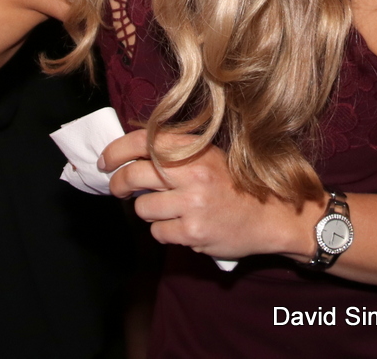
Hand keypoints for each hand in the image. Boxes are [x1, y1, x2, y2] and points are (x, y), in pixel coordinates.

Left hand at [102, 129, 322, 261]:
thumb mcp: (209, 155)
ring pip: (142, 208)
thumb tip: (131, 150)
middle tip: (117, 188)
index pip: (141, 142)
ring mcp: (192, 204)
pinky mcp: (194, 232)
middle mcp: (192, 174)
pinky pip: (158, 232)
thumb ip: (175, 149)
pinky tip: (181, 226)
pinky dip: (164, 231)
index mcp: (194, 150)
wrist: (271, 215)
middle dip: (118, 184)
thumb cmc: (235, 184)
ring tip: (166, 209)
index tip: (105, 161)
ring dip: (147, 210)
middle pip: (133, 175)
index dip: (115, 151)